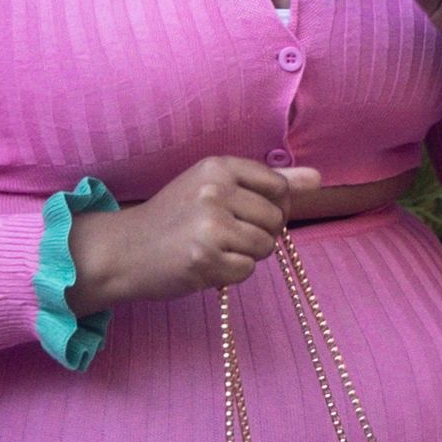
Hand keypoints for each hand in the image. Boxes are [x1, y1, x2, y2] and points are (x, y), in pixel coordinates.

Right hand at [73, 154, 307, 310]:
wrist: (124, 250)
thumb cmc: (172, 218)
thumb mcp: (213, 187)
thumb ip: (267, 182)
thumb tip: (317, 179)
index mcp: (218, 167)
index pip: (279, 187)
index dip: (276, 207)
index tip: (252, 216)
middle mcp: (215, 191)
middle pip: (275, 220)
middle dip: (259, 235)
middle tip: (226, 237)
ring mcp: (210, 226)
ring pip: (265, 247)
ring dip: (245, 256)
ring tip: (214, 249)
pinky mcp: (206, 259)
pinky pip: (247, 271)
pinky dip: (231, 274)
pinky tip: (206, 265)